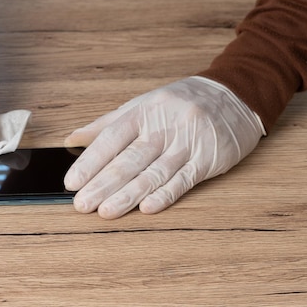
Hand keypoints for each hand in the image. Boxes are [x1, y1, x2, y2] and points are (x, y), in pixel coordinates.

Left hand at [63, 76, 264, 218]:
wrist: (235, 94)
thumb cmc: (180, 103)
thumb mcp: (142, 105)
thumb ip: (105, 124)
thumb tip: (71, 140)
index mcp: (143, 111)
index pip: (111, 138)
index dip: (90, 161)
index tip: (72, 182)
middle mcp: (164, 126)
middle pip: (129, 159)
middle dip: (103, 184)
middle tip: (82, 205)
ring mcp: (188, 143)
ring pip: (153, 172)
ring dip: (128, 195)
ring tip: (106, 212)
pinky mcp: (209, 159)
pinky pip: (184, 179)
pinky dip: (165, 195)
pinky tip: (147, 208)